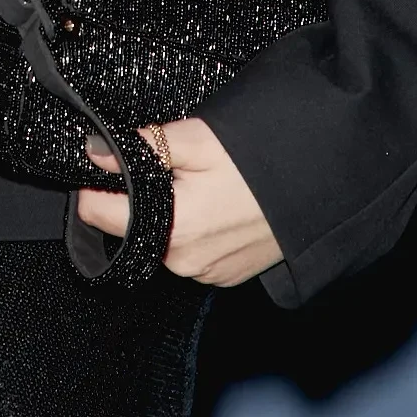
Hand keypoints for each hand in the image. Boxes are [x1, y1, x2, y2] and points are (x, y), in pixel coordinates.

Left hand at [75, 114, 282, 287]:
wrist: (322, 186)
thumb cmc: (261, 161)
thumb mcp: (199, 139)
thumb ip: (143, 147)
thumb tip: (94, 151)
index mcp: (172, 228)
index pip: (98, 214)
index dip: (95, 185)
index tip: (106, 164)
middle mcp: (184, 262)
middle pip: (129, 228)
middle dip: (135, 198)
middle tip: (169, 167)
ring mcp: (206, 274)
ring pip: (160, 240)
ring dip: (165, 215)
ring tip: (197, 184)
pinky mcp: (225, 276)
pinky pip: (190, 254)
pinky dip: (191, 231)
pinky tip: (214, 207)